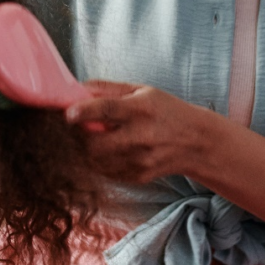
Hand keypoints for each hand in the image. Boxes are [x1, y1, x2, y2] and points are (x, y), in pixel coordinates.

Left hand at [64, 81, 214, 183]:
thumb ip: (109, 89)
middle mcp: (141, 136)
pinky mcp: (138, 177)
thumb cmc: (166, 111)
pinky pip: (106, 172)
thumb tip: (78, 87)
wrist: (196, 142)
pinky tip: (109, 150)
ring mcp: (140, 160)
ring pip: (97, 161)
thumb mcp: (142, 90)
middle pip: (96, 143)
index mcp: (141, 109)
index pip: (108, 110)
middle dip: (81, 136)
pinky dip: (100, 161)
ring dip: (88, 150)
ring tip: (96, 137)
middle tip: (80, 127)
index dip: (84, 111)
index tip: (68, 113)